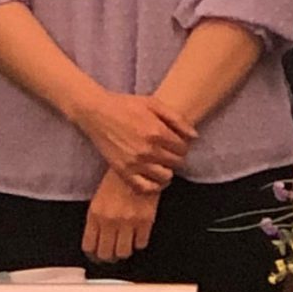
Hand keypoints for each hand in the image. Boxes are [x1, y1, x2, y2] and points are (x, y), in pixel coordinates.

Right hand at [71, 90, 195, 189]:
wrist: (97, 112)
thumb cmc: (126, 105)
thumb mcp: (154, 103)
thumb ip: (177, 119)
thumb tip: (195, 136)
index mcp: (157, 132)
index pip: (183, 148)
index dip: (183, 146)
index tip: (176, 143)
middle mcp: (148, 150)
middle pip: (176, 163)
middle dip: (176, 157)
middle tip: (169, 152)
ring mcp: (135, 163)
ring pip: (165, 177)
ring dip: (167, 171)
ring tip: (162, 163)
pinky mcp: (123, 171)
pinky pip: (145, 188)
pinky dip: (154, 186)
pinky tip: (155, 178)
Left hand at [83, 168, 159, 265]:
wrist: (139, 165)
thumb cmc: (119, 179)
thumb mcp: (99, 198)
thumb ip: (96, 220)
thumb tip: (97, 241)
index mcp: (95, 214)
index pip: (89, 246)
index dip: (93, 254)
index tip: (96, 253)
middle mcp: (110, 220)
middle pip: (106, 254)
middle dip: (108, 256)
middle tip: (111, 252)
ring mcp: (128, 222)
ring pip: (123, 253)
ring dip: (124, 250)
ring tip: (125, 244)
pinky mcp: (146, 221)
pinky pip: (140, 244)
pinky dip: (139, 242)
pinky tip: (137, 234)